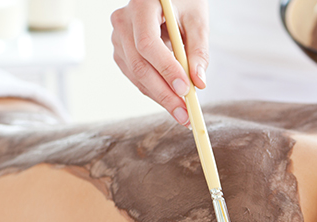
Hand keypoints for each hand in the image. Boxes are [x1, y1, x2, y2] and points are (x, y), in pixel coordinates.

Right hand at [110, 0, 208, 125]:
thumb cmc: (184, 3)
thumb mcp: (197, 21)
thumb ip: (198, 51)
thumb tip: (199, 84)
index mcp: (141, 6)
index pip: (148, 44)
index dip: (166, 70)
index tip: (186, 90)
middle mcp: (123, 21)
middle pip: (139, 64)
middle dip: (164, 94)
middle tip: (186, 115)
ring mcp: (118, 37)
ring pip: (136, 74)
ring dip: (160, 97)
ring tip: (183, 114)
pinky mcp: (121, 51)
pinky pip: (135, 75)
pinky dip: (154, 91)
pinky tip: (172, 101)